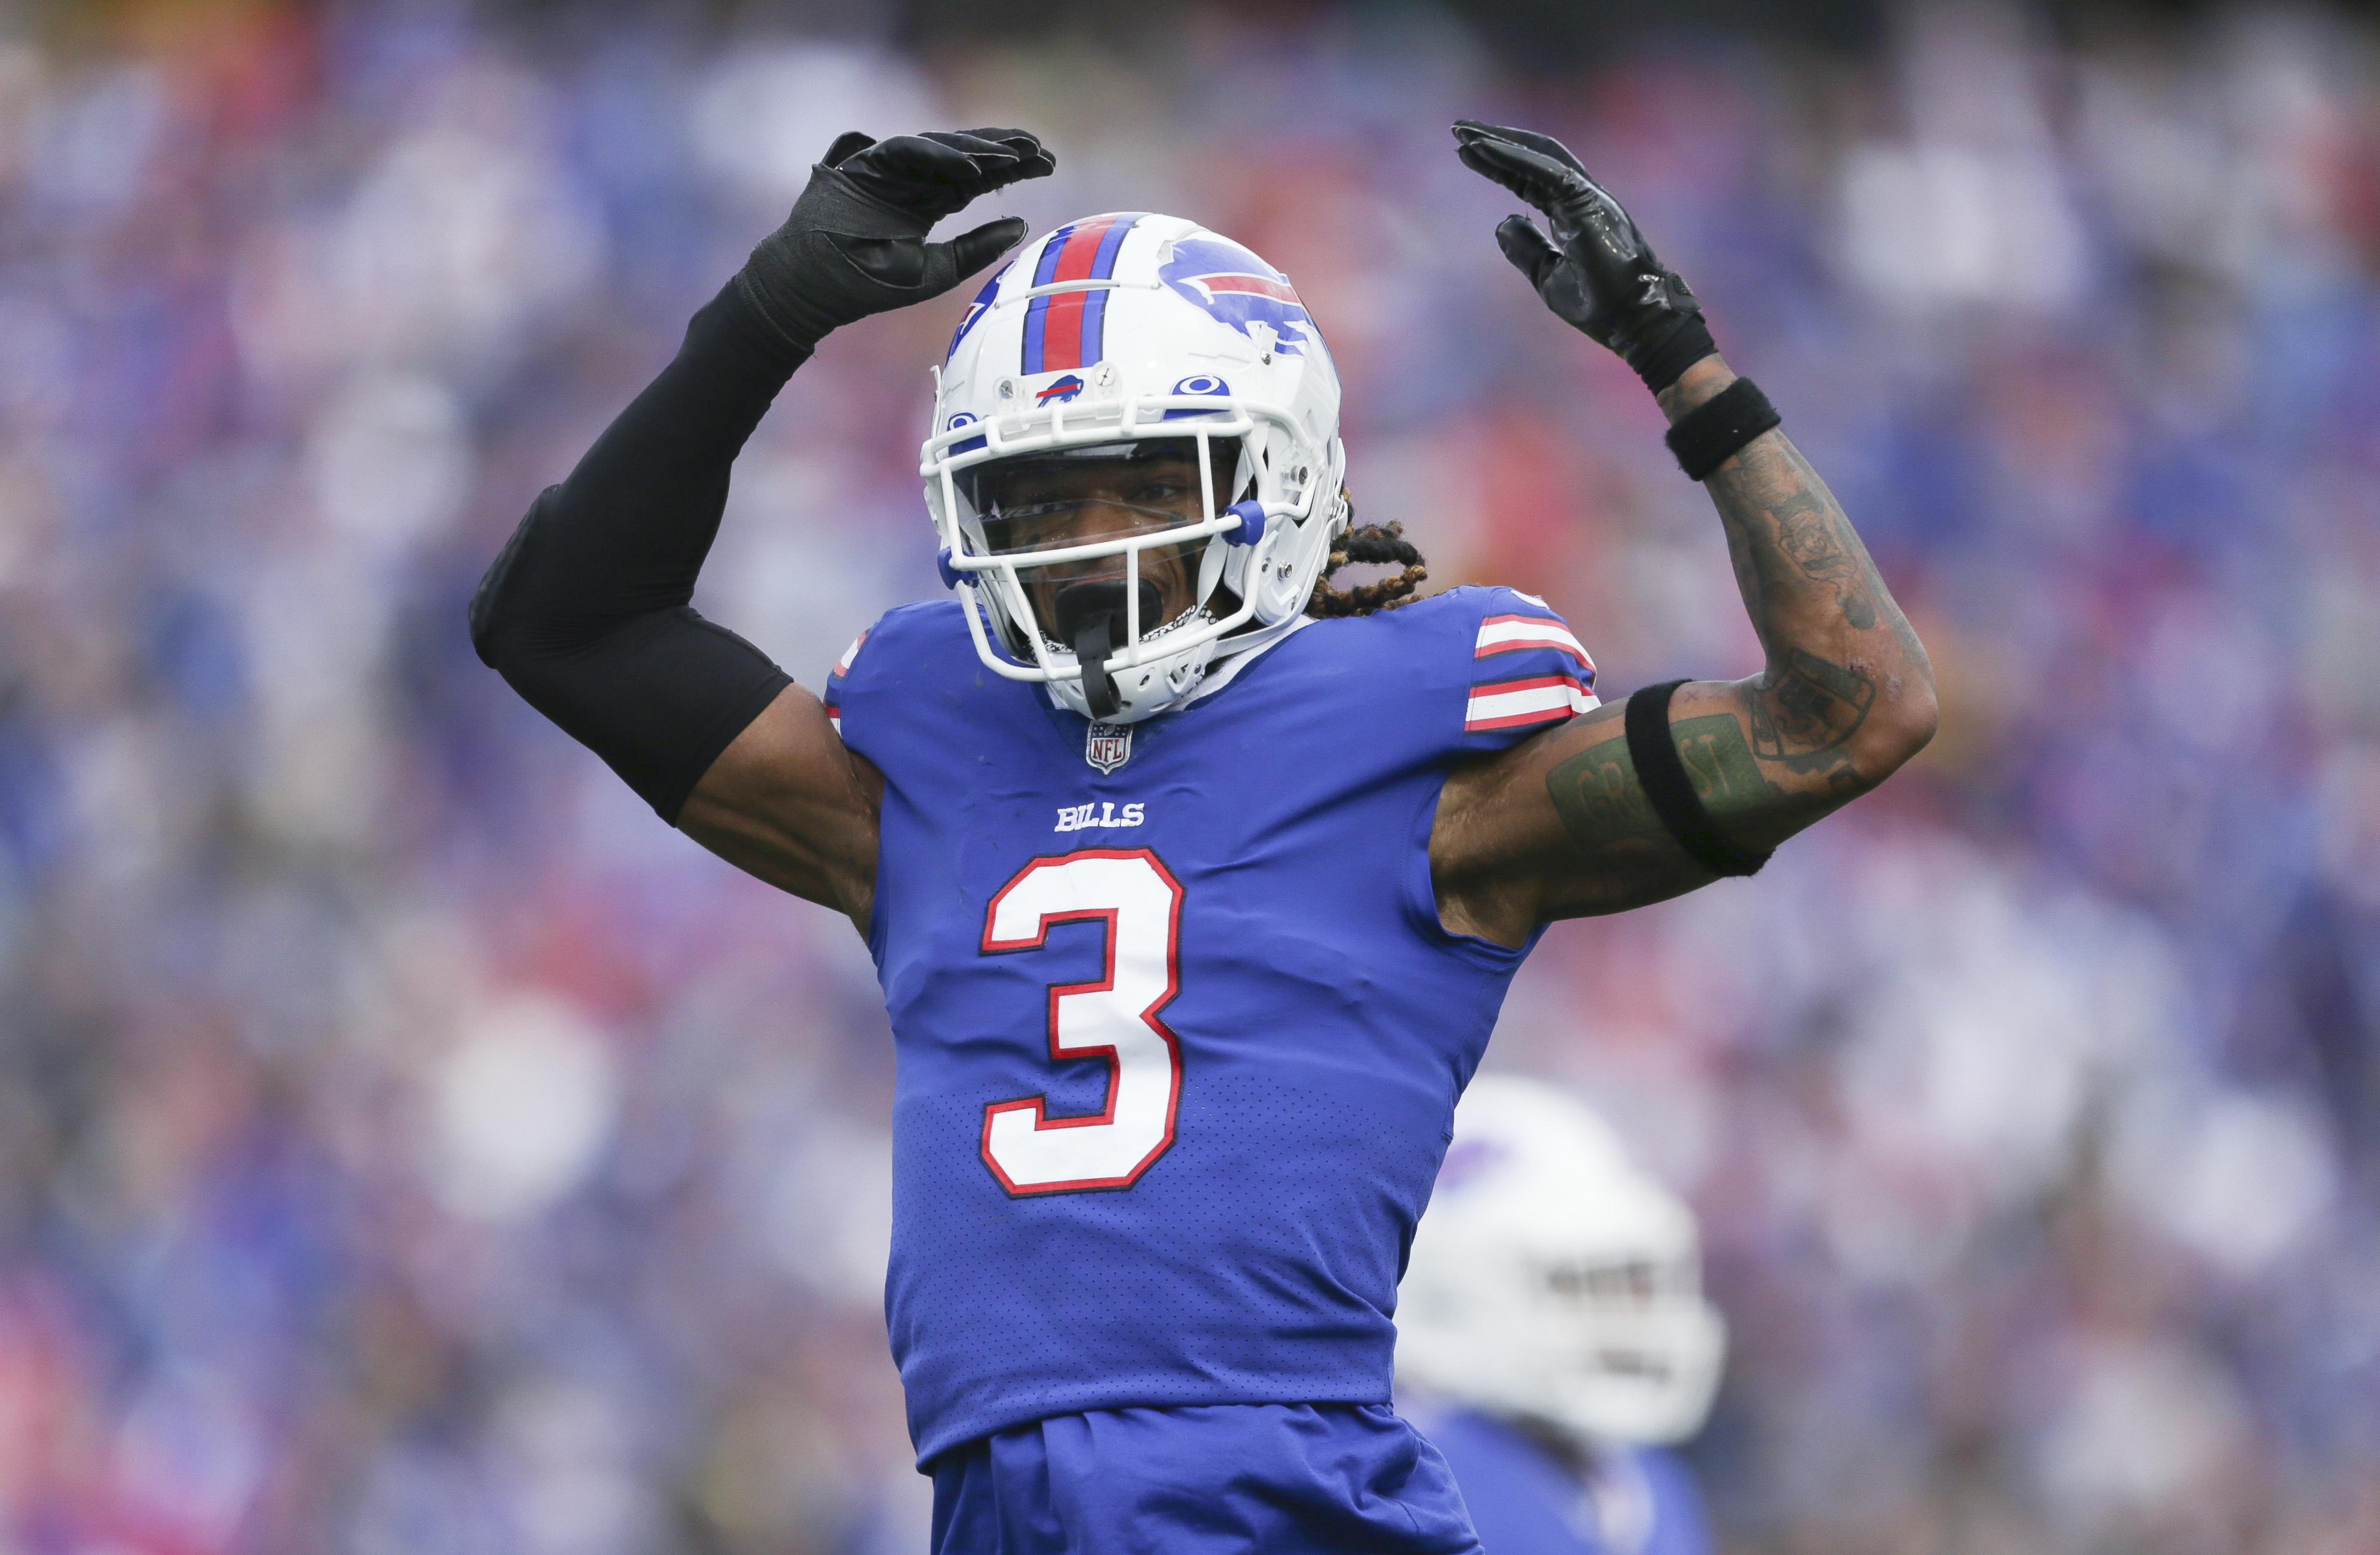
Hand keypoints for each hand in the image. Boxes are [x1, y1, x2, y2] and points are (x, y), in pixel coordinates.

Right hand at [736, 128, 1055, 349]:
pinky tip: (974, 167)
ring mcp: (889, 170)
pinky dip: (941, 156)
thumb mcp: (938, 270)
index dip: (1012, 169)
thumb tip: (1023, 223)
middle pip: (965, 156)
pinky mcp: (867, 165)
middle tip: (1042, 151)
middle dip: (1004, 151)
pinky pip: (909, 151)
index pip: (977, 178)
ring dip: (980, 149)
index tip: (1048, 166)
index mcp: (927, 203)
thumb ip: (977, 248)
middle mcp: (912, 181)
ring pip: (942, 147)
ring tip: (1018, 153)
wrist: (816, 288)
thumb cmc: (870, 283)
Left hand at [1452, 121, 1712, 391]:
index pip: (1532, 177)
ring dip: (1499, 141)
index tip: (1466, 153)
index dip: (1500, 163)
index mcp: (1575, 212)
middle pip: (1535, 156)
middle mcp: (1583, 196)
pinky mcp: (1587, 201)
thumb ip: (1527, 248)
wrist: (1634, 324)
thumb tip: (1502, 222)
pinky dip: (1511, 156)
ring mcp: (1588, 196)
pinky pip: (1543, 170)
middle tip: (1458, 129)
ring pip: (1538, 155)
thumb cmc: (1601, 306)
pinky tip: (1482, 148)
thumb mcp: (1548, 276)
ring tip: (1463, 132)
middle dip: (1496, 141)